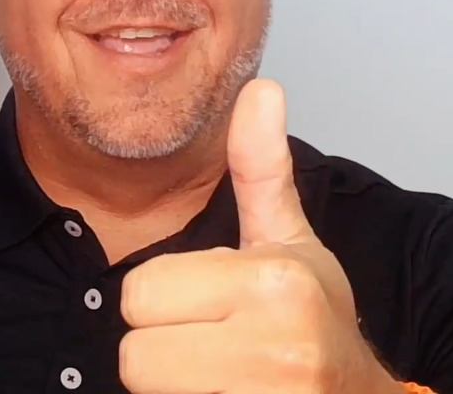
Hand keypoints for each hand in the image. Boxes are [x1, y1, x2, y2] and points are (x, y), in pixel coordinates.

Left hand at [118, 79, 403, 392]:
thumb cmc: (317, 322)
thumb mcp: (289, 242)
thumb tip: (261, 88)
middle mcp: (275, 348)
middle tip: (212, 346)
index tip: (209, 306)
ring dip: (172, 385)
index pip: (139, 294)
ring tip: (218, 373)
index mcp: (274, 283)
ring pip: (146, 389)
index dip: (165, 300)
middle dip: (164, 350)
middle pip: (135, 353)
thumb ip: (261, 169)